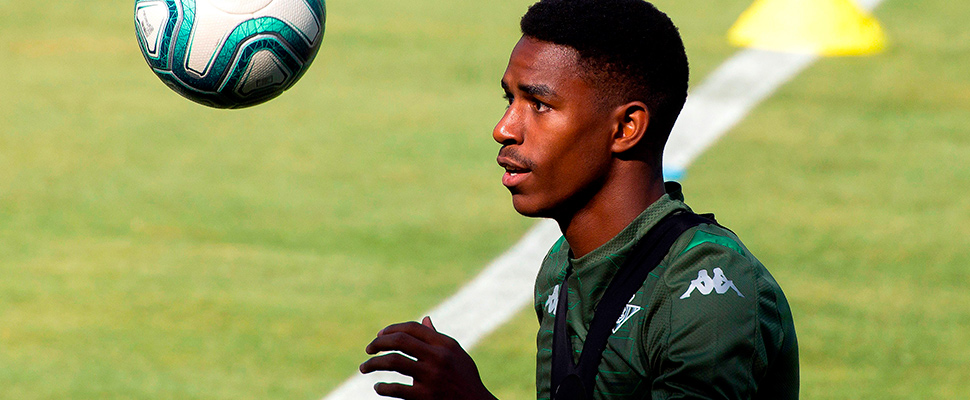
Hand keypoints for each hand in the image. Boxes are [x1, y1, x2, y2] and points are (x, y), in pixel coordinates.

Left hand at [359, 316, 497, 399]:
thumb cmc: (465, 379)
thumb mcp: (456, 354)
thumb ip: (438, 338)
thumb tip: (425, 320)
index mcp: (445, 344)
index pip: (412, 328)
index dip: (392, 329)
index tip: (379, 336)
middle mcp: (438, 357)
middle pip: (400, 341)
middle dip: (378, 343)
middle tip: (368, 350)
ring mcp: (431, 377)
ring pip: (393, 362)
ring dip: (374, 364)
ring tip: (364, 368)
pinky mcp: (425, 397)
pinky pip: (396, 389)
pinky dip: (383, 387)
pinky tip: (379, 387)